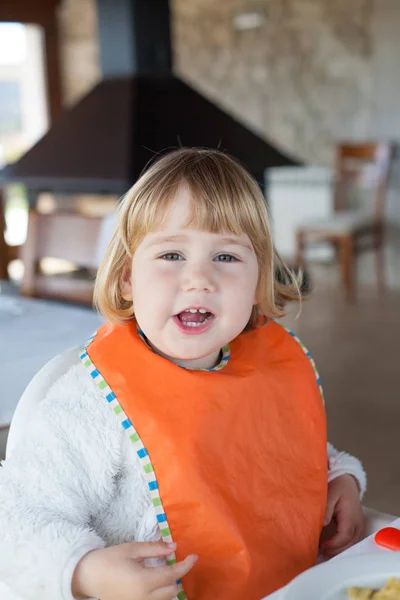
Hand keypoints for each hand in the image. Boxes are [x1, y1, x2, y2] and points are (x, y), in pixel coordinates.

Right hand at [72, 541, 196, 599]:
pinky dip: (161, 594)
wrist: (87, 576)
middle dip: (177, 576)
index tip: (194, 556)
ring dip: (170, 587)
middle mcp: (144, 598)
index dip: (186, 565)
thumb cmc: (109, 559)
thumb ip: (154, 548)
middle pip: (172, 590)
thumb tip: (174, 547)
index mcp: (144, 581)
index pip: (173, 575)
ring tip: (166, 571)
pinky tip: (156, 582)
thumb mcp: (132, 549)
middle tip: (176, 561)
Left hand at [319, 474, 364, 557]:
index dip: (333, 544)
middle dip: (334, 551)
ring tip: (322, 551)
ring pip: (351, 545)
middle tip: (319, 552)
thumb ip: (326, 508)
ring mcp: (359, 527)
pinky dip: (341, 547)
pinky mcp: (357, 528)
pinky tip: (329, 547)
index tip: (320, 546)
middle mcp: (358, 523)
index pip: (344, 535)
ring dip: (338, 551)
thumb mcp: (330, 493)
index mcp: (351, 515)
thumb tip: (323, 524)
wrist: (347, 481)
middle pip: (349, 544)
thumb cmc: (338, 486)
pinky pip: (351, 542)